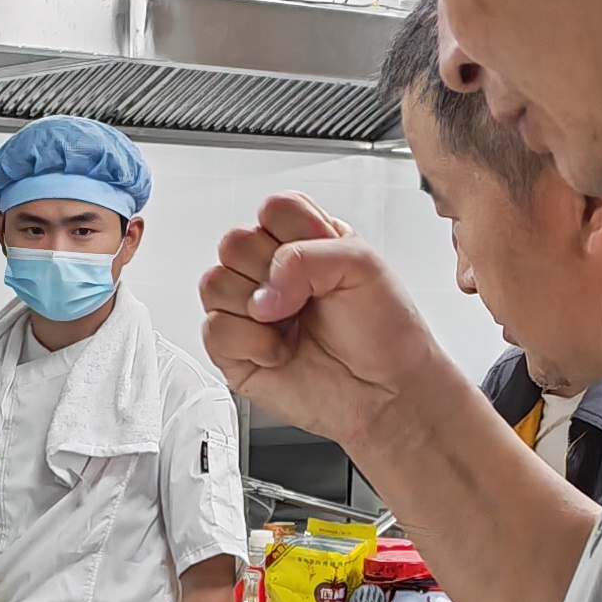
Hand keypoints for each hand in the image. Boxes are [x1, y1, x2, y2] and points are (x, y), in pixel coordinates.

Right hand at [197, 194, 455, 457]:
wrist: (388, 392)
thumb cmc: (385, 333)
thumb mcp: (363, 266)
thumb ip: (307, 255)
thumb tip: (264, 289)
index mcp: (305, 243)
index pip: (273, 208)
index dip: (293, 233)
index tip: (324, 262)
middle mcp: (272, 273)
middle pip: (234, 242)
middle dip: (270, 271)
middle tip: (304, 297)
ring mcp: (250, 311)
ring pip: (214, 283)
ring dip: (256, 308)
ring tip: (289, 325)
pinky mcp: (236, 352)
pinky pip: (213, 329)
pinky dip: (249, 343)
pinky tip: (279, 352)